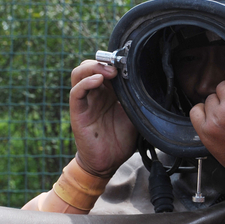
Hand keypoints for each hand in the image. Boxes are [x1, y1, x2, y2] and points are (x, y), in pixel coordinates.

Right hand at [69, 60, 137, 176]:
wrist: (109, 162)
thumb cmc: (120, 139)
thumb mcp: (134, 114)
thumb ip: (135, 98)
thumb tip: (147, 81)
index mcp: (107, 92)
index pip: (104, 67)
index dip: (113, 61)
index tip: (127, 61)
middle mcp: (94, 93)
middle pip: (90, 66)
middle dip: (103, 61)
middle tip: (118, 65)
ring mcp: (85, 101)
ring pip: (79, 74)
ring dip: (93, 67)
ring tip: (109, 71)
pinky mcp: (77, 112)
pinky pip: (76, 92)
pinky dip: (86, 83)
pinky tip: (98, 80)